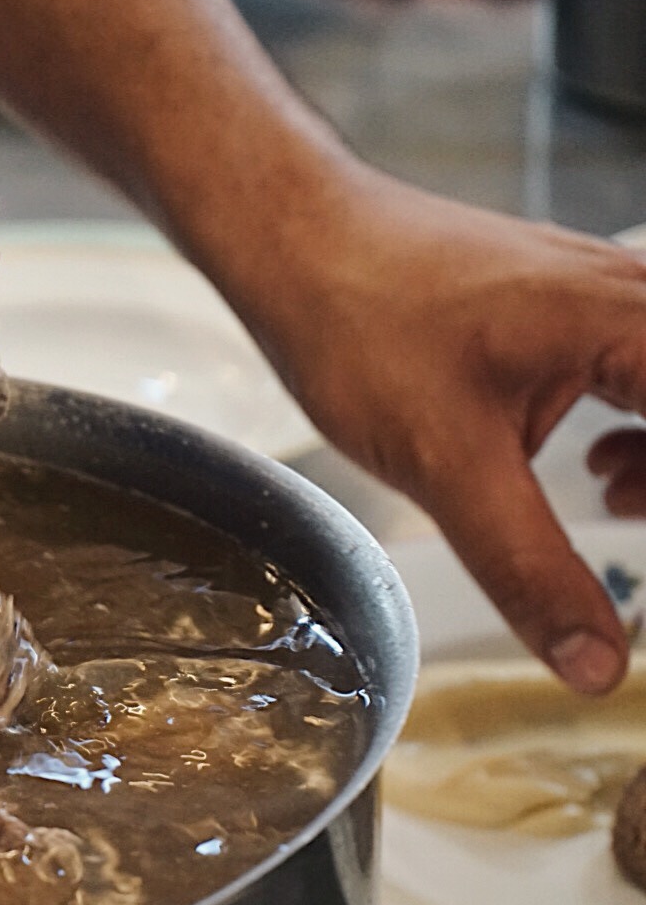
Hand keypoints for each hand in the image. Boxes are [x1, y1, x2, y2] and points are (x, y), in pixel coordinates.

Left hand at [236, 166, 643, 693]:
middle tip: (622, 526)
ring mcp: (607, 295)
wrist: (294, 240)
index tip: (631, 540)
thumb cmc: (358, 323)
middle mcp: (637, 299)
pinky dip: (638, 427)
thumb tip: (596, 664)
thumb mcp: (447, 466)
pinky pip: (641, 370)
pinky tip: (589, 464)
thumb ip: (528, 568)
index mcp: (635, 327)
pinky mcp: (570, 307)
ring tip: (617, 501)